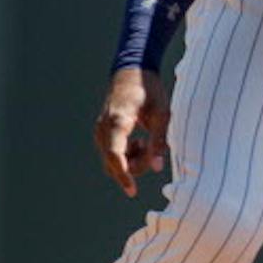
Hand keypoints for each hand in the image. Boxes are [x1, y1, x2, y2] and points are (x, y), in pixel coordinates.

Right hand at [96, 67, 170, 196]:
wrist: (131, 71)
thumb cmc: (149, 90)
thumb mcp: (162, 113)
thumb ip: (158, 140)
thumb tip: (158, 167)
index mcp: (118, 121)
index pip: (116, 155)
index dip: (124, 175)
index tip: (132, 191)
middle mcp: (104, 127)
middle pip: (114, 162)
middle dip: (135, 166)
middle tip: (154, 152)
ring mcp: (100, 130)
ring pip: (112, 161)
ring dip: (131, 161)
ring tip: (147, 143)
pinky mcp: (101, 132)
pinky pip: (112, 153)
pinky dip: (126, 155)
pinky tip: (140, 142)